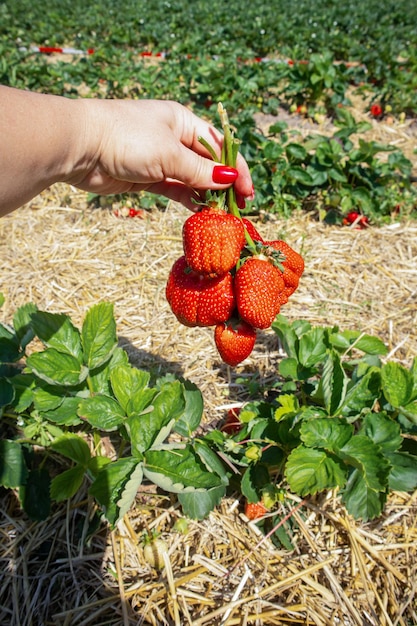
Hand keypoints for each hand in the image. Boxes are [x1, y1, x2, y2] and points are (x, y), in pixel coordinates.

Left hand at [73, 99, 253, 209]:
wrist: (80, 146)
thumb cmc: (126, 137)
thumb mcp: (169, 154)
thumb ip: (199, 171)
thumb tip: (229, 180)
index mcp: (183, 122)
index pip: (220, 145)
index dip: (237, 169)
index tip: (249, 192)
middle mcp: (174, 138)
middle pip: (208, 164)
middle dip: (224, 185)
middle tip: (239, 209)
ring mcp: (160, 159)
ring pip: (192, 179)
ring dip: (207, 196)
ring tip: (222, 215)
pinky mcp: (147, 177)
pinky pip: (175, 189)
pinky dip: (188, 200)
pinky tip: (201, 212)